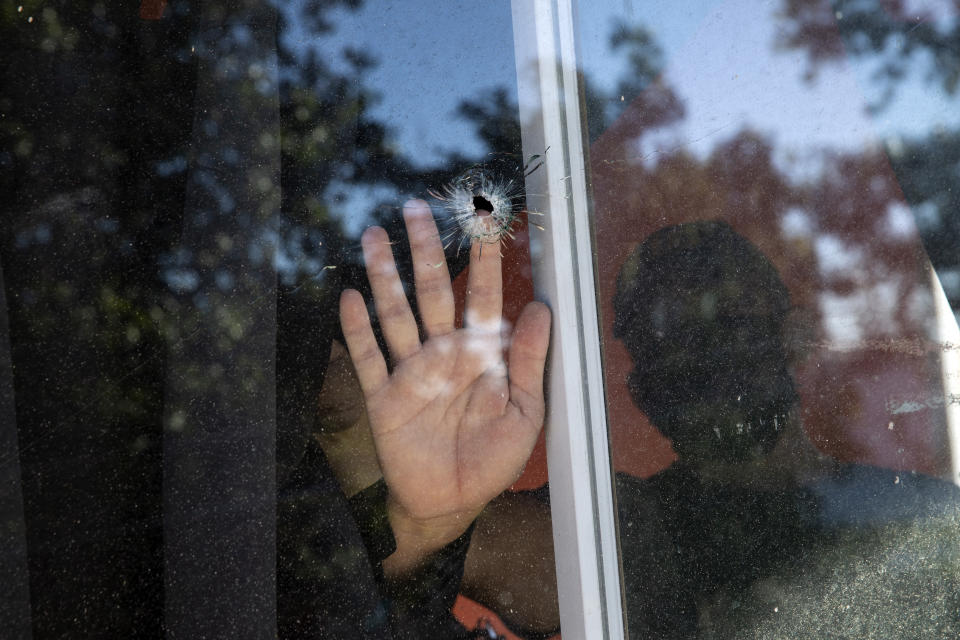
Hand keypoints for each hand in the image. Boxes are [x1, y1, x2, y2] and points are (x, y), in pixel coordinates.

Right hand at [339, 199, 550, 572]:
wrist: (452, 502)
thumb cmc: (493, 459)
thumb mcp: (525, 413)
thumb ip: (529, 362)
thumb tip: (543, 310)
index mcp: (480, 354)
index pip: (483, 295)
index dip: (484, 258)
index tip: (485, 219)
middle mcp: (443, 353)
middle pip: (432, 291)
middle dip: (426, 250)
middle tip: (416, 208)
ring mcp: (410, 372)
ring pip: (395, 314)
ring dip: (384, 276)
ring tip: (374, 236)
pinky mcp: (383, 398)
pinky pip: (367, 359)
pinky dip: (356, 331)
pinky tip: (348, 298)